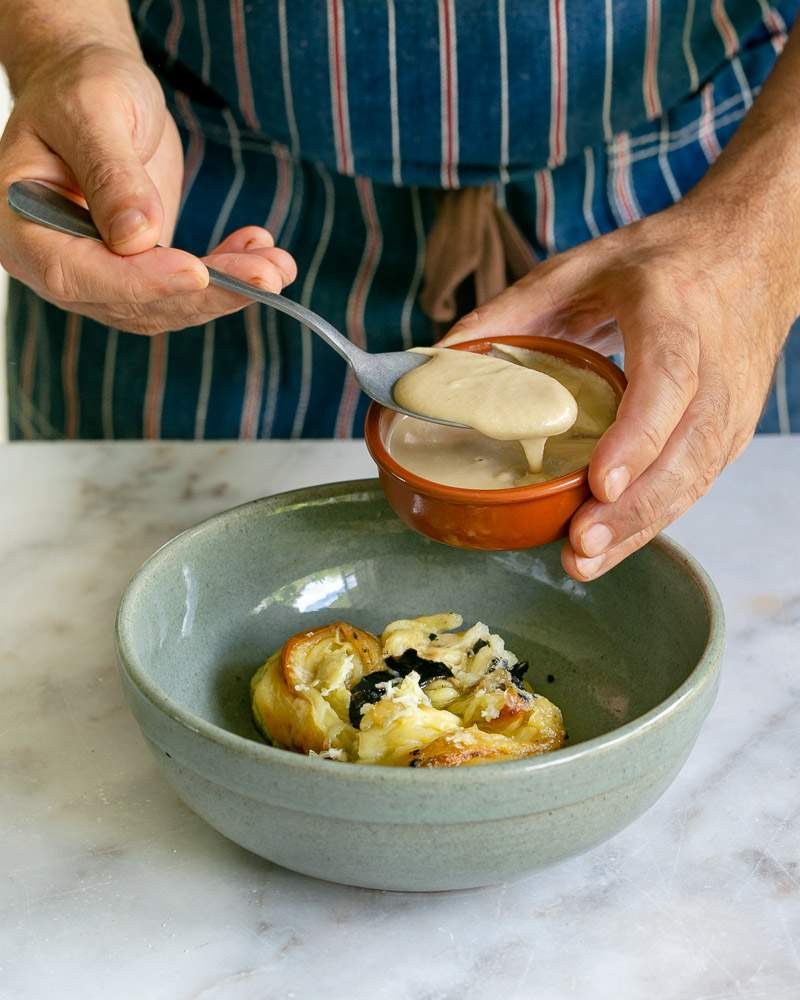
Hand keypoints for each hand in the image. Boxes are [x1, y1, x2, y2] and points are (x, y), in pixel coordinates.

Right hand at [0, 44, 295, 333]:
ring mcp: (99, 276)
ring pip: (167, 305)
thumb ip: (109, 173)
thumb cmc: (81, 88)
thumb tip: (136, 236)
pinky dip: (227, 277)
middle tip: (265, 274)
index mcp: (21, 225)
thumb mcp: (92, 111)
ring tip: (277, 265)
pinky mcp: (139, 274)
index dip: (138, 280)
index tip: (195, 272)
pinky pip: (184, 290)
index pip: (74, 273)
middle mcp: (57, 263)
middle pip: (131, 301)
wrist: (97, 94)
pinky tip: (261, 253)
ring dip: (227, 290)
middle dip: (205, 292)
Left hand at [439, 196, 795, 580]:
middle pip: (686, 447)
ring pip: (694, 478)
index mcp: (674, 309)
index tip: (599, 482)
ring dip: (640, 526)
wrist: (751, 253)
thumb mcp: (582, 266)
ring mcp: (730, 403)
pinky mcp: (731, 431)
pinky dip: (652, 520)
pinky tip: (609, 546)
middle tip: (579, 543)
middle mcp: (714, 363)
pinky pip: (695, 484)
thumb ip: (510, 310)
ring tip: (583, 559)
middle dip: (632, 505)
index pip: (668, 378)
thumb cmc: (662, 261)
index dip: (638, 435)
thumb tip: (438, 360)